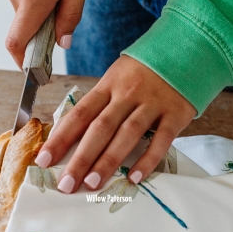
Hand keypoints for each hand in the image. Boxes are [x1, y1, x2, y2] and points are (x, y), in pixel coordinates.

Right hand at [5, 0, 92, 65]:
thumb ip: (70, 15)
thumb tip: (62, 43)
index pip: (17, 43)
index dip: (23, 63)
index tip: (35, 73)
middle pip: (24, 31)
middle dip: (41, 36)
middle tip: (61, 26)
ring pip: (24, 16)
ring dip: (40, 17)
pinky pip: (22, 1)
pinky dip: (35, 4)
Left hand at [35, 56, 196, 192]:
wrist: (189, 47)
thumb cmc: (146, 71)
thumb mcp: (118, 78)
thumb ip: (100, 104)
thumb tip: (71, 135)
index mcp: (108, 85)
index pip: (79, 114)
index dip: (60, 138)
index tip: (43, 160)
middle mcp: (128, 93)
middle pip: (99, 128)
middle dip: (80, 158)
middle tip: (66, 184)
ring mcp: (153, 103)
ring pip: (126, 134)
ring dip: (108, 161)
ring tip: (92, 183)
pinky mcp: (176, 113)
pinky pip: (161, 140)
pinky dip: (147, 160)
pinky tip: (133, 177)